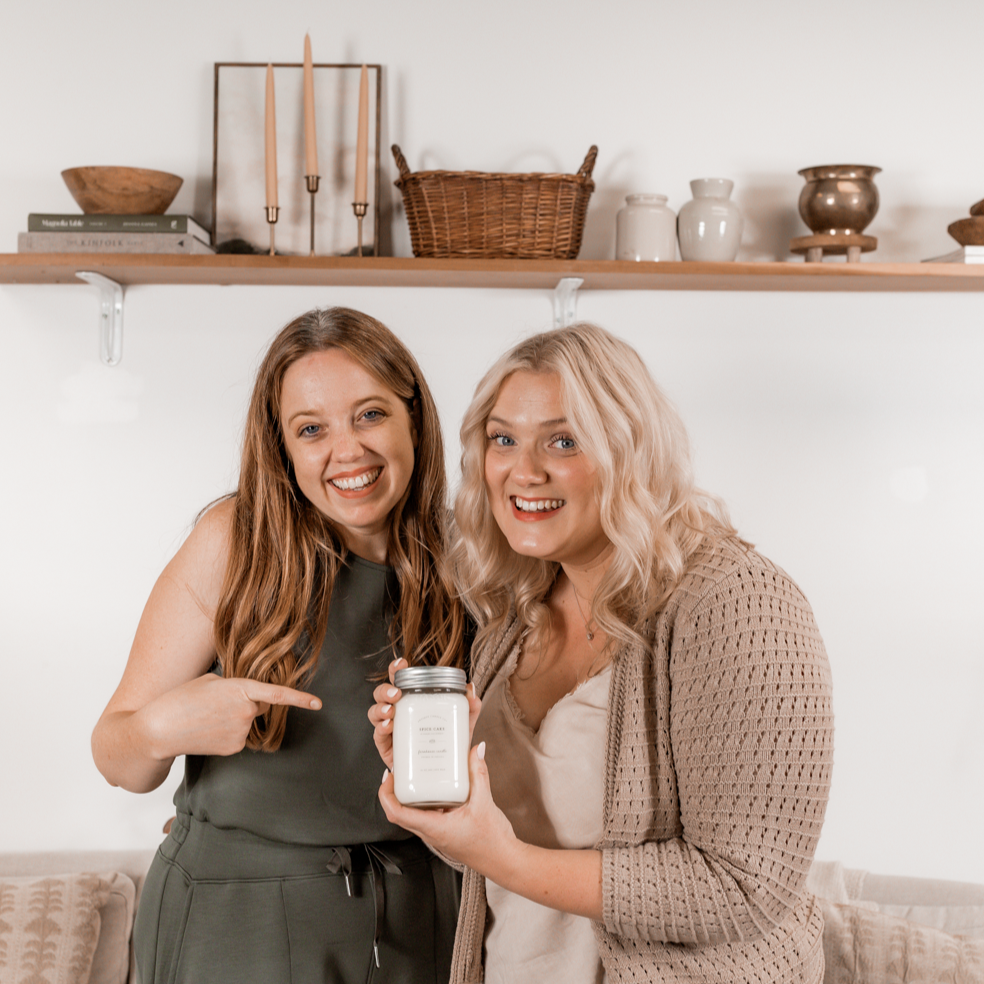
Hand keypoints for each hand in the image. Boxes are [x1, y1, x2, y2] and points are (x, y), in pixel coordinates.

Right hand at [142, 672, 321, 759]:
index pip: (277, 694)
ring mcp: (241, 733)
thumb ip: (234, 685)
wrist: (158, 730)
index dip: (300, 698)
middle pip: (260, 705)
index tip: (318, 704)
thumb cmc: (180, 699)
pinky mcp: (234, 748)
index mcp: (241, 689)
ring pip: (248, 722)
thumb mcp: (210, 680)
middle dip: (250, 702)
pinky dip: (228, 732)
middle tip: (219, 702)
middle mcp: (246, 712)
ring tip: (208, 716)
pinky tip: (208, 729)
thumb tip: (245, 696)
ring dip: (235, 717)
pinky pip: (240, 736)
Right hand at [368, 657, 481, 769]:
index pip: (400, 681)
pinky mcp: (387, 749)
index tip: (401, 663)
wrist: (442, 780)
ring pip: (375, 713)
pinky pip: (378, 736)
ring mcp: (391, 731)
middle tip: (397, 693)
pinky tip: (389, 726)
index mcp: (413, 704)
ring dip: (379, 708)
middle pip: (382, 694)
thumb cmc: (448, 750)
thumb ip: (469, 710)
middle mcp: (399, 714)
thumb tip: (472, 689)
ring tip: (391, 711)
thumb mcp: (461, 727)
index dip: (396, 670)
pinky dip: (381, 728)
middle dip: (385, 690)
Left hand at [377, 741, 517, 874]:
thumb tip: (476, 749)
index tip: (389, 775)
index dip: (386, 794)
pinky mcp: (444, 832)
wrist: (504, 861)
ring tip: (414, 774)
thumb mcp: (485, 801)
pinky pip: (426, 816)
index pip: (396, 813)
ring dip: (408, 796)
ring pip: (412, 815)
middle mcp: (430, 833)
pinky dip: (425, 801)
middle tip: (399, 770)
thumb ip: (478, 773)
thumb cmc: (493, 841)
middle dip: (393, 791)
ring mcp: (436, 834)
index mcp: (434, 827)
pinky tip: (436, 786)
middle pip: (399, 813)